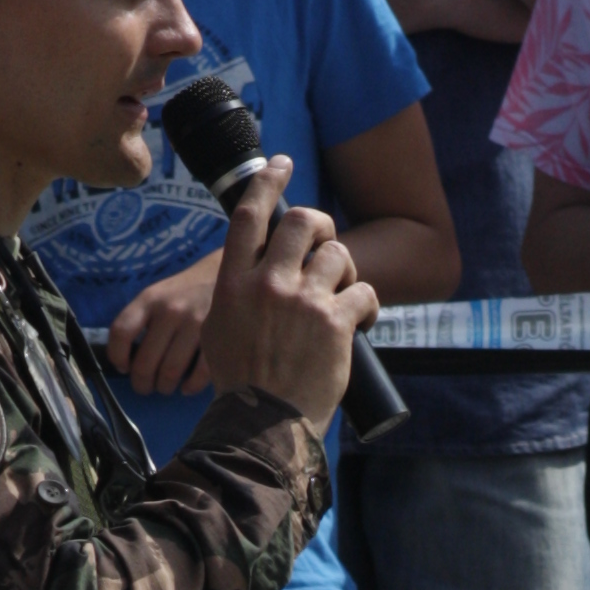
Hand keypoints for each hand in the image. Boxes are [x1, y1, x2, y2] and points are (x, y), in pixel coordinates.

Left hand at [102, 251, 222, 401]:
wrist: (224, 276)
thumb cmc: (184, 292)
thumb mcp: (157, 296)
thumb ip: (140, 322)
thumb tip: (127, 362)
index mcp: (149, 299)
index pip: (121, 332)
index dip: (117, 356)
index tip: (123, 367)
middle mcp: (170, 311)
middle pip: (145, 362)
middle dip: (142, 383)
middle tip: (145, 387)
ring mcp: (196, 324)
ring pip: (171, 371)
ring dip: (164, 387)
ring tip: (165, 386)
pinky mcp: (219, 337)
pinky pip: (200, 373)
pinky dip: (190, 386)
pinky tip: (186, 387)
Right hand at [199, 156, 376, 437]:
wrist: (263, 425)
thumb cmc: (242, 383)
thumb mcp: (220, 330)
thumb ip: (236, 293)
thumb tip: (252, 269)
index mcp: (233, 283)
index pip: (250, 215)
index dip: (268, 182)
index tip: (282, 164)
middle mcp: (267, 284)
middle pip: (303, 222)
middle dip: (322, 226)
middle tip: (327, 244)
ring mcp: (302, 301)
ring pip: (338, 254)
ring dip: (347, 271)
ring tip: (344, 298)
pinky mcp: (335, 322)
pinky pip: (364, 291)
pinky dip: (369, 306)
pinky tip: (364, 322)